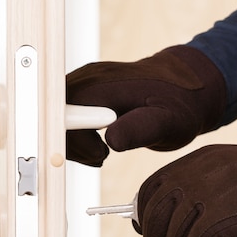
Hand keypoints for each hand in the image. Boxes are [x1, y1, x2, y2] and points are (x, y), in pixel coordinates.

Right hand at [66, 45, 225, 165]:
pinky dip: (75, 138)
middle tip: (102, 157)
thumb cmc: (179, 104)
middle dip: (70, 145)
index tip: (100, 152)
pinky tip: (98, 144)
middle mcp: (86, 79)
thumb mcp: (167, 122)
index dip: (69, 138)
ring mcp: (82, 84)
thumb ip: (140, 129)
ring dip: (73, 144)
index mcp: (102, 84)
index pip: (61, 112)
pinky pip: (63, 118)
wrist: (185, 89)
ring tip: (103, 153)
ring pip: (54, 119)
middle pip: (51, 116)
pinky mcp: (82, 92)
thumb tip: (112, 140)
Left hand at [135, 144, 236, 236]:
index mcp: (198, 160)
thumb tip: (162, 225)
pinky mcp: (229, 213)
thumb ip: (198, 193)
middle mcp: (200, 170)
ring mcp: (214, 190)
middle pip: (157, 216)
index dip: (144, 218)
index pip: (150, 190)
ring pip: (174, 236)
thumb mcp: (230, 180)